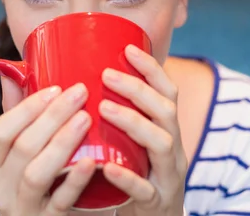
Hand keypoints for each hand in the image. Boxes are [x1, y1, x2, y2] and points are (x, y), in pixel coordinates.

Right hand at [0, 83, 96, 215]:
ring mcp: (23, 208)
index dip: (27, 108)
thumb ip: (17, 115)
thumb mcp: (21, 148)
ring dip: (62, 143)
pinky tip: (93, 161)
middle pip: (22, 148)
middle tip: (80, 93)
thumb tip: (13, 72)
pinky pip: (61, 202)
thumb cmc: (39, 176)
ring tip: (86, 118)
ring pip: (37, 174)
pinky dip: (76, 180)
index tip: (55, 88)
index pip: (0, 131)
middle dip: (52, 117)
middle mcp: (1, 188)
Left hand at [99, 45, 187, 215]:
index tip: (127, 48)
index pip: (167, 92)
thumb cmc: (137, 177)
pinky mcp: (157, 203)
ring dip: (134, 122)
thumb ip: (116, 120)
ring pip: (162, 144)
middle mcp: (173, 149)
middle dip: (138, 89)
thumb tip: (75, 86)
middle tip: (107, 75)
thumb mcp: (134, 145)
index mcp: (166, 131)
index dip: (151, 69)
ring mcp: (168, 176)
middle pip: (167, 111)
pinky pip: (146, 189)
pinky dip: (128, 177)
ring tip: (104, 109)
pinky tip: (107, 167)